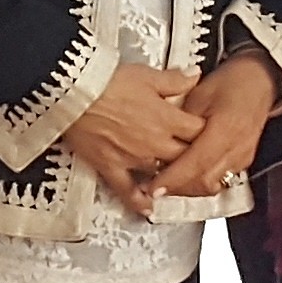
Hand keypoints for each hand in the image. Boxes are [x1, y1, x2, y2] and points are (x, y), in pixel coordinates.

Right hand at [57, 62, 201, 211]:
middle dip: (193, 157)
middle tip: (196, 157)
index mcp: (166, 118)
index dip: (205, 131)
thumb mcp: (147, 75)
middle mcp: (155, 142)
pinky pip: (127, 190)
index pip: (198, 131)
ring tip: (176, 178)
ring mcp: (134, 158)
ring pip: (162, 175)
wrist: (76, 91)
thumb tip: (195, 75)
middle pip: (186, 157)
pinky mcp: (111, 166)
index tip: (206, 132)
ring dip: (171, 178)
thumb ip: (175, 80)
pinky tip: (147, 207)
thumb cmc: (108, 81)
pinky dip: (138, 201)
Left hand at [154, 57, 280, 201]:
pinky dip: (199, 181)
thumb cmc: (231, 83)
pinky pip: (220, 180)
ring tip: (167, 182)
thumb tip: (157, 143)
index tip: (153, 188)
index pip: (196, 163)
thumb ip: (180, 123)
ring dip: (188, 188)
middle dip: (177, 188)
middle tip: (153, 187)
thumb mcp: (198, 96)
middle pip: (204, 181)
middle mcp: (237, 148)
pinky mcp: (242, 162)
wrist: (259, 81)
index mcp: (226, 129)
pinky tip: (185, 175)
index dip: (173, 178)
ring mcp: (242, 158)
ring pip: (211, 185)